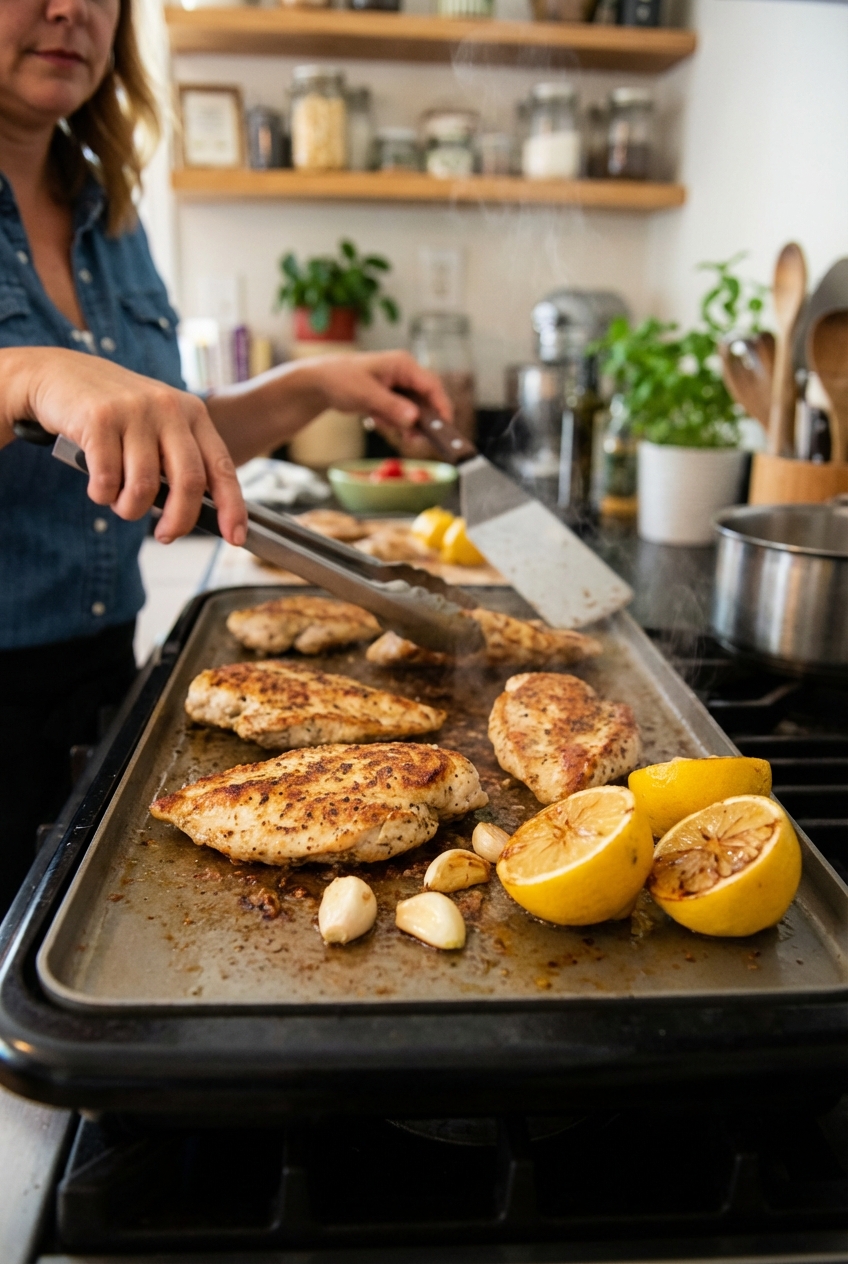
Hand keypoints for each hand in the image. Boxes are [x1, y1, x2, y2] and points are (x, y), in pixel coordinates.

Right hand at [0, 347, 246, 545]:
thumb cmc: (115, 412)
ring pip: (145, 487)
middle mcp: (169, 408)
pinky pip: (108, 480)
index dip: (232, 507)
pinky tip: (98, 487)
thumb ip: (177, 461)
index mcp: (192, 413)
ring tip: (120, 503)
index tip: (235, 538)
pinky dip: (103, 496)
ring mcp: (135, 411)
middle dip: (179, 521)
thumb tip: (193, 514)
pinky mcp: (99, 418)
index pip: (222, 467)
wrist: (57, 374)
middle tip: (165, 536)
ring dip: (131, 509)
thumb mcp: (157, 425)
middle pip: (189, 482)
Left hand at [306, 351, 453, 445]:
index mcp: (404, 364)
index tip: (445, 427)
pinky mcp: (392, 397)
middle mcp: (405, 373)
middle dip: (423, 420)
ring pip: (415, 409)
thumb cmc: (340, 379)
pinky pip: (402, 414)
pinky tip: (375, 419)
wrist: (320, 383)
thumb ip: (391, 407)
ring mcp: (399, 386)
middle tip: (416, 438)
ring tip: (391, 428)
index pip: (432, 385)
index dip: (441, 407)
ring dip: (406, 423)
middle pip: (427, 399)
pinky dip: (393, 422)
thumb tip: (414, 419)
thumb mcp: (366, 394)